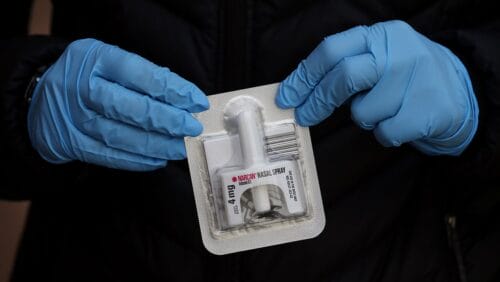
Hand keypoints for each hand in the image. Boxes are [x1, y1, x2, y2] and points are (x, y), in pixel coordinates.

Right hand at [28, 39, 208, 170]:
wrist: (42, 99)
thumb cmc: (88, 77)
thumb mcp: (108, 61)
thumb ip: (142, 76)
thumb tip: (183, 100)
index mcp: (96, 59)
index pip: (143, 75)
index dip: (175, 90)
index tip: (197, 102)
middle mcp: (83, 87)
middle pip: (133, 108)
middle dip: (169, 120)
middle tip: (191, 127)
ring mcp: (75, 118)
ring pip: (123, 136)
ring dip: (158, 145)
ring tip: (180, 147)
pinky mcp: (73, 144)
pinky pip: (110, 156)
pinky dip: (138, 161)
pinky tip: (158, 159)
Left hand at [276, 20, 477, 155]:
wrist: (458, 94)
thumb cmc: (405, 79)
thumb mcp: (379, 59)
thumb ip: (345, 68)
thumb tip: (299, 94)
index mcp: (381, 35)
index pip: (331, 50)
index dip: (304, 76)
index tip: (286, 96)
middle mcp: (400, 52)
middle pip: (344, 76)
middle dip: (318, 101)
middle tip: (305, 116)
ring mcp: (417, 79)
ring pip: (364, 112)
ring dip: (365, 118)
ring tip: (385, 109)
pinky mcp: (429, 109)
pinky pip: (385, 132)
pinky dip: (385, 133)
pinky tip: (401, 121)